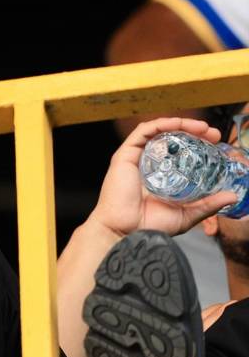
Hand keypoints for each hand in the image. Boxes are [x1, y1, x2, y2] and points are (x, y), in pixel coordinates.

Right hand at [87, 117, 238, 239]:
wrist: (125, 232)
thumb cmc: (148, 226)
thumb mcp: (187, 214)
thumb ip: (207, 205)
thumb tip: (232, 195)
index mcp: (159, 175)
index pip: (179, 151)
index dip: (198, 144)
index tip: (215, 144)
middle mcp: (146, 163)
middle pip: (170, 138)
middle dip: (193, 131)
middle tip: (212, 134)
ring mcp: (135, 158)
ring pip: (157, 131)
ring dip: (180, 124)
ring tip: (200, 127)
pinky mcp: (124, 156)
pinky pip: (142, 132)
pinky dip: (161, 124)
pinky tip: (177, 124)